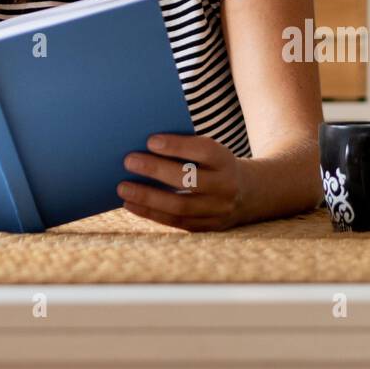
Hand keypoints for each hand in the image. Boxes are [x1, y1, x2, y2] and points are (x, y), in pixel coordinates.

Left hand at [117, 133, 243, 231]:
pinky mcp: (207, 228)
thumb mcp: (209, 151)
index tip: (150, 140)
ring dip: (147, 198)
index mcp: (225, 160)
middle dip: (156, 170)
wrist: (246, 193)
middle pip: (189, 180)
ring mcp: (218, 211)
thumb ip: (185, 147)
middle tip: (128, 161)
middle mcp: (225, 187)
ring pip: (180, 207)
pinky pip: (176, 222)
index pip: (203, 151)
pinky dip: (150, 213)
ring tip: (123, 188)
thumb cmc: (213, 164)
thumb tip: (143, 143)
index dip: (177, 146)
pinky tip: (130, 204)